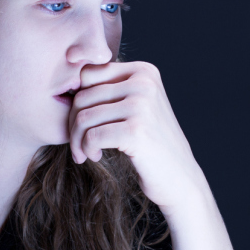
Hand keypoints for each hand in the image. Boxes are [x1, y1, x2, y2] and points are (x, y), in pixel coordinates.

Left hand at [67, 61, 209, 208]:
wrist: (180, 178)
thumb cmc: (151, 144)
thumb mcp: (136, 107)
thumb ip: (111, 89)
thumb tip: (69, 83)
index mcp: (143, 71)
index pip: (88, 73)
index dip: (77, 99)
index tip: (81, 122)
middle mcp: (144, 83)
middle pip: (82, 96)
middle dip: (73, 123)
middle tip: (80, 144)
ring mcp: (141, 106)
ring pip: (83, 117)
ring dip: (77, 140)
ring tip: (86, 152)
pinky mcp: (136, 131)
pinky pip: (91, 136)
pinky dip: (86, 149)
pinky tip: (95, 156)